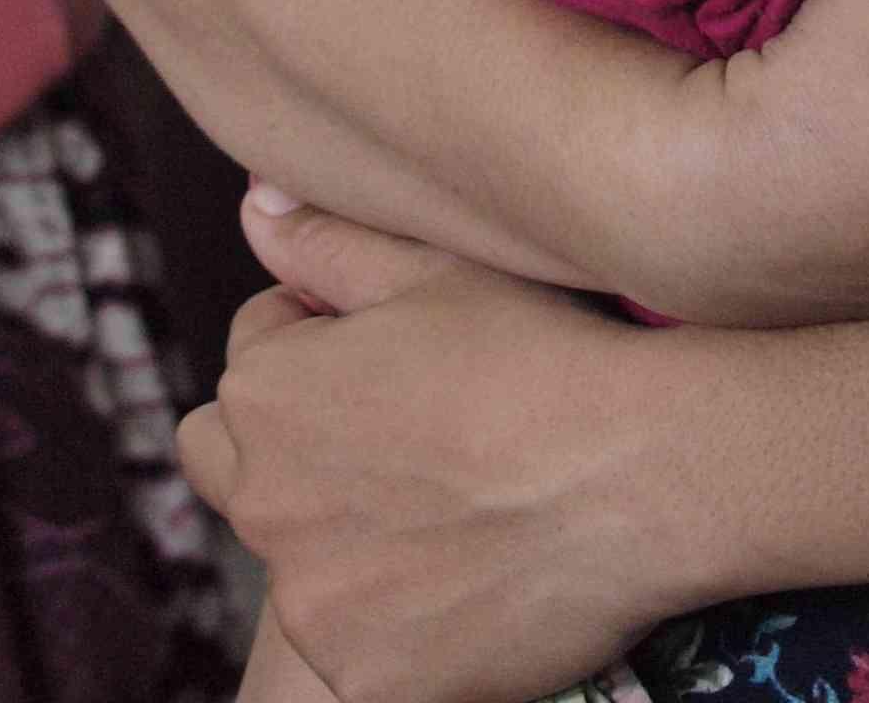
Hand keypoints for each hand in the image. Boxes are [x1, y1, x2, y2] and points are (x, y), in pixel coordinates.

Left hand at [185, 212, 663, 702]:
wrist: (636, 477)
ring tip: (454, 508)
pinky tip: (470, 577)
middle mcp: (262, 502)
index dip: (323, 343)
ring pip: (299, 559)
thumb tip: (255, 211)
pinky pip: (355, 642)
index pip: (253, 355)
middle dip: (288, 443)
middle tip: (397, 437)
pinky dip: (397, 619)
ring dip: (346, 536)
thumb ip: (326, 245)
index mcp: (267, 393)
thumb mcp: (434, 270)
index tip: (398, 357)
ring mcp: (308, 601)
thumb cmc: (539, 357)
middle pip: (232, 465)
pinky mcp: (359, 675)